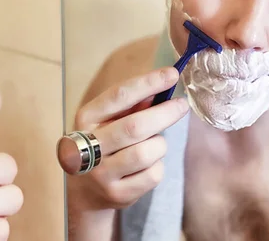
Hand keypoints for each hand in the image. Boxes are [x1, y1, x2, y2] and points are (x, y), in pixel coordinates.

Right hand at [67, 67, 188, 210]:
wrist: (86, 190)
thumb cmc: (104, 144)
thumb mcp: (108, 120)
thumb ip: (132, 104)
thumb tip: (163, 83)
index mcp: (86, 119)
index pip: (119, 96)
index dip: (148, 83)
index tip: (172, 74)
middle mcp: (88, 146)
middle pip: (135, 127)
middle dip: (164, 113)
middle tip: (182, 106)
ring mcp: (101, 173)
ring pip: (146, 153)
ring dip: (159, 144)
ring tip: (154, 143)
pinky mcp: (117, 194)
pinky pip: (152, 175)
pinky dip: (158, 166)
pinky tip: (148, 164)